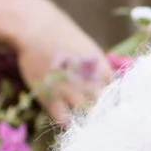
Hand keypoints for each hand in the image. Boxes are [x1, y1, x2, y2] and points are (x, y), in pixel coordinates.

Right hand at [14, 0, 108, 123]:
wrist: (36, 28)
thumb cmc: (61, 34)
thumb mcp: (88, 48)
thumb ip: (98, 67)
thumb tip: (106, 82)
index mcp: (101, 68)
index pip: (115, 92)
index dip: (111, 99)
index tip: (108, 104)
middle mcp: (88, 81)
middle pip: (102, 106)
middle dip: (100, 112)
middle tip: (96, 117)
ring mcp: (70, 91)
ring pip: (84, 115)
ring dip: (84, 119)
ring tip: (81, 120)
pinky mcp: (51, 97)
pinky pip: (64, 119)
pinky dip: (66, 122)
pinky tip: (66, 119)